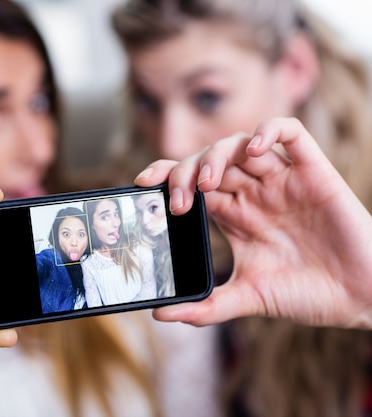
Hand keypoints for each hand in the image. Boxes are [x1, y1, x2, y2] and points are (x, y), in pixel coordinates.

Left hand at [135, 117, 371, 328]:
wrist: (361, 298)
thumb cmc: (309, 294)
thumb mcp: (249, 299)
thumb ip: (206, 307)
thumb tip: (160, 314)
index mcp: (235, 215)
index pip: (192, 182)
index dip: (167, 176)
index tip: (142, 185)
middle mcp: (254, 192)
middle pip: (209, 161)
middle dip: (185, 172)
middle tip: (178, 201)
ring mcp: (283, 180)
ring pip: (240, 144)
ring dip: (216, 156)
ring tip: (207, 184)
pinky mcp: (314, 172)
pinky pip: (290, 133)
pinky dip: (269, 132)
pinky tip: (253, 151)